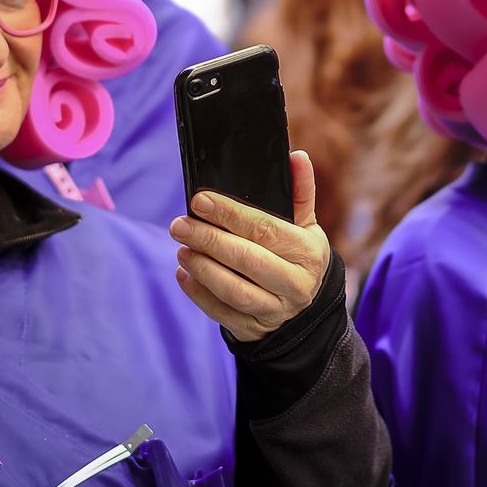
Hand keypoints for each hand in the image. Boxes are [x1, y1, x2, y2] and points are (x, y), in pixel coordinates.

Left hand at [168, 150, 329, 342]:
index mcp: (307, 252)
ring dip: (202, 268)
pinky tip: (184, 275)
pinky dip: (199, 295)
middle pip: (246, 259)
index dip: (230, 214)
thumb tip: (297, 156)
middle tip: (179, 224)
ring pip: (233, 290)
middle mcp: (295, 283)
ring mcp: (275, 310)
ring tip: (182, 249)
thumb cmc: (298, 258)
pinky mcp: (255, 330)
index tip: (200, 201)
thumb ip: (300, 192)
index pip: (265, 229)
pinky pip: (222, 314)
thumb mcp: (307, 227)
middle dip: (209, 239)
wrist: (306, 311)